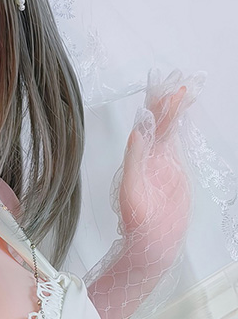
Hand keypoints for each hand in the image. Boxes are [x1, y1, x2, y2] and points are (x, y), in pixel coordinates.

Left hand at [118, 68, 205, 246]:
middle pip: (160, 121)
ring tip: (184, 87)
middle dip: (167, 99)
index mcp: (138, 157)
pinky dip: (183, 126)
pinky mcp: (175, 170)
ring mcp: (163, 161)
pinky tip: (185, 113)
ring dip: (176, 108)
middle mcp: (150, 155)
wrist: (151, 241)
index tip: (165, 87)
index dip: (157, 105)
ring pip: (171, 128)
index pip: (149, 124)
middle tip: (177, 77)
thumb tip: (136, 131)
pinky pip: (179, 142)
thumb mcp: (132, 189)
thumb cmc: (137, 220)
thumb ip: (135, 160)